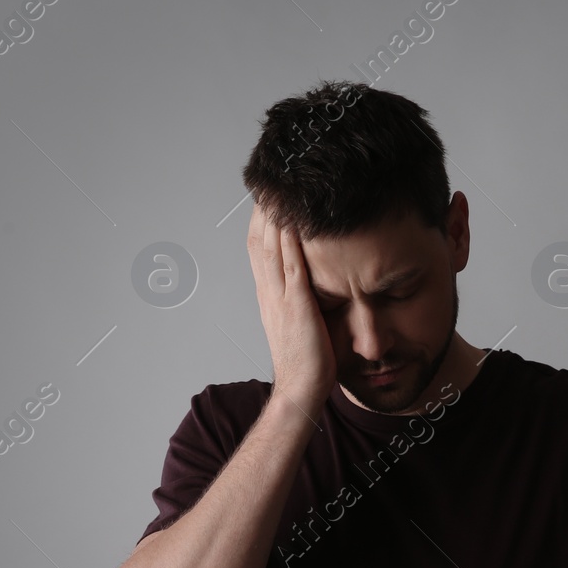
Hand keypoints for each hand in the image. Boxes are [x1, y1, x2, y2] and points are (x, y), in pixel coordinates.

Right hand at [248, 199, 335, 411]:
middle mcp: (268, 292)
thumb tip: (310, 280)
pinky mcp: (297, 306)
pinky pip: (292, 266)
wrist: (302, 389)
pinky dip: (291, 240)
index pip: (258, 249)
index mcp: (268, 295)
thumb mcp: (299, 321)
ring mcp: (280, 298)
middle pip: (258, 241)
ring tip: (280, 186)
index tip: (269, 195)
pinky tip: (295, 219)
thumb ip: (299, 298)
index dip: (261, 220)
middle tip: (271, 179)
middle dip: (264, 208)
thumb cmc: (307, 360)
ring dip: (273, 215)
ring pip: (270, 248)